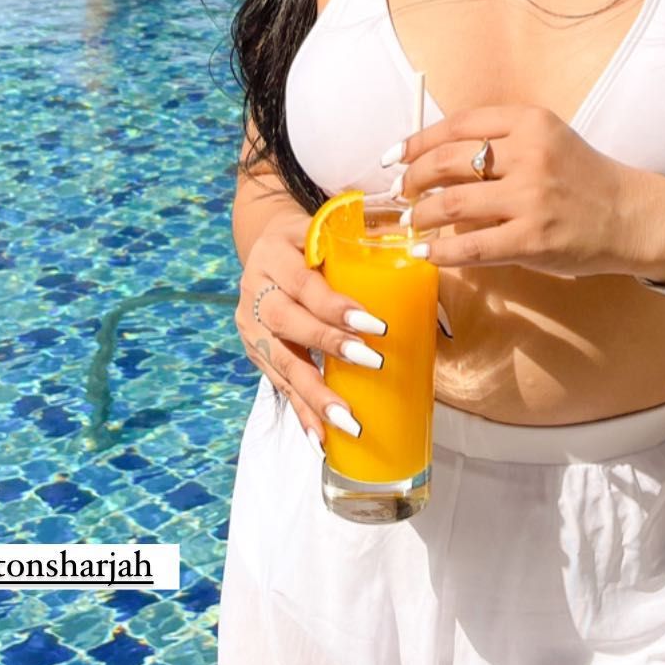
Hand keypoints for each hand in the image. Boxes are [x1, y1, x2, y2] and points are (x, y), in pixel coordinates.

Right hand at [234, 209, 388, 448]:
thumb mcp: (322, 227)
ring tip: (348, 420)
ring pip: (281, 363)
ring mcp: (250, 325)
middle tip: (373, 363)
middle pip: (288, 323)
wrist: (264, 245)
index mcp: (273, 254)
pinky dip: (300, 411)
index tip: (374, 326)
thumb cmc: (306, 239)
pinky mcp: (254, 351)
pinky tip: (320, 437)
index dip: (336, 306)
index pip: (304, 284)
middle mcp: (255, 291)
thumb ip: (354, 242)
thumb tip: (413, 258)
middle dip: (330, 346)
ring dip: (315, 395)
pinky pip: (278, 384)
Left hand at [391, 104, 649, 277]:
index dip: (418, 140)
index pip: (457, 124)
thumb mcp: (546, 139)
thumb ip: (500, 142)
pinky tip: (426, 253)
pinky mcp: (532, 240)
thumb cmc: (582, 177)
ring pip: (453, 204)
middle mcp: (529, 154)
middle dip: (413, 179)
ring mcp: (531, 198)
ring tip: (411, 223)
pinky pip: (472, 246)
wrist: (629, 214)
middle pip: (448, 161)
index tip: (395, 155)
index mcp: (529, 121)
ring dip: (422, 215)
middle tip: (401, 193)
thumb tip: (436, 161)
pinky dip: (441, 251)